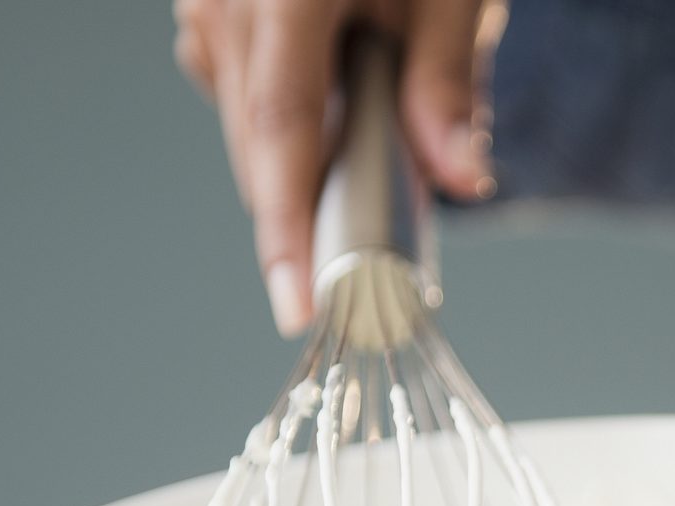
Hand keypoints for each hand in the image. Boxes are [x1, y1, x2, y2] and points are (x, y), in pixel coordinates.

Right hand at [174, 0, 493, 335]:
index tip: (298, 306)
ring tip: (351, 204)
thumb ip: (450, 81)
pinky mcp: (213, 4)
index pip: (282, 130)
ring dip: (294, 170)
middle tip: (348, 286)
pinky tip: (332, 122)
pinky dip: (282, 123)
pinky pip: (237, 85)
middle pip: (257, 141)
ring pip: (243, 120)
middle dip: (299, 221)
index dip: (287, 230)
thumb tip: (462, 179)